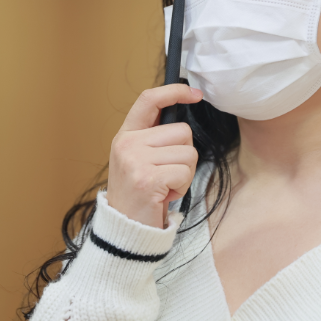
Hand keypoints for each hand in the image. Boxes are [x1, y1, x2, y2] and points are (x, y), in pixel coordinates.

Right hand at [106, 84, 202, 228]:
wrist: (125, 229)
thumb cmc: (140, 194)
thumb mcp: (138, 158)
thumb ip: (154, 137)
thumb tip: (182, 107)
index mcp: (126, 135)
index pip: (149, 100)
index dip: (174, 91)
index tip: (195, 93)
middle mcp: (127, 144)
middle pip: (182, 131)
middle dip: (184, 154)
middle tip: (166, 174)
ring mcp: (135, 161)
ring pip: (188, 152)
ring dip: (184, 173)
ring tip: (164, 186)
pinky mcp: (148, 179)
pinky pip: (184, 172)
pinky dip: (181, 187)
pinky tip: (164, 195)